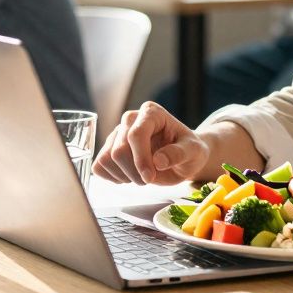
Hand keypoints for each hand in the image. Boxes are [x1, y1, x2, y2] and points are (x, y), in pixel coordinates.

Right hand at [93, 101, 210, 184]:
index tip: (150, 177)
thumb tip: (159, 161)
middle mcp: (131, 119)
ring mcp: (117, 133)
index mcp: (152, 113)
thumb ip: (179, 154)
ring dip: (124, 176)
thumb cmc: (189, 151)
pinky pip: (99, 166)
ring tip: (141, 177)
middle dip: (134, 171)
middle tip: (150, 179)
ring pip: (106, 159)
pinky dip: (113, 177)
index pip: (136, 134)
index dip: (140, 159)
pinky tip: (129, 176)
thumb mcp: (194, 152)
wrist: (183, 157)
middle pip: (119, 150)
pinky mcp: (109, 148)